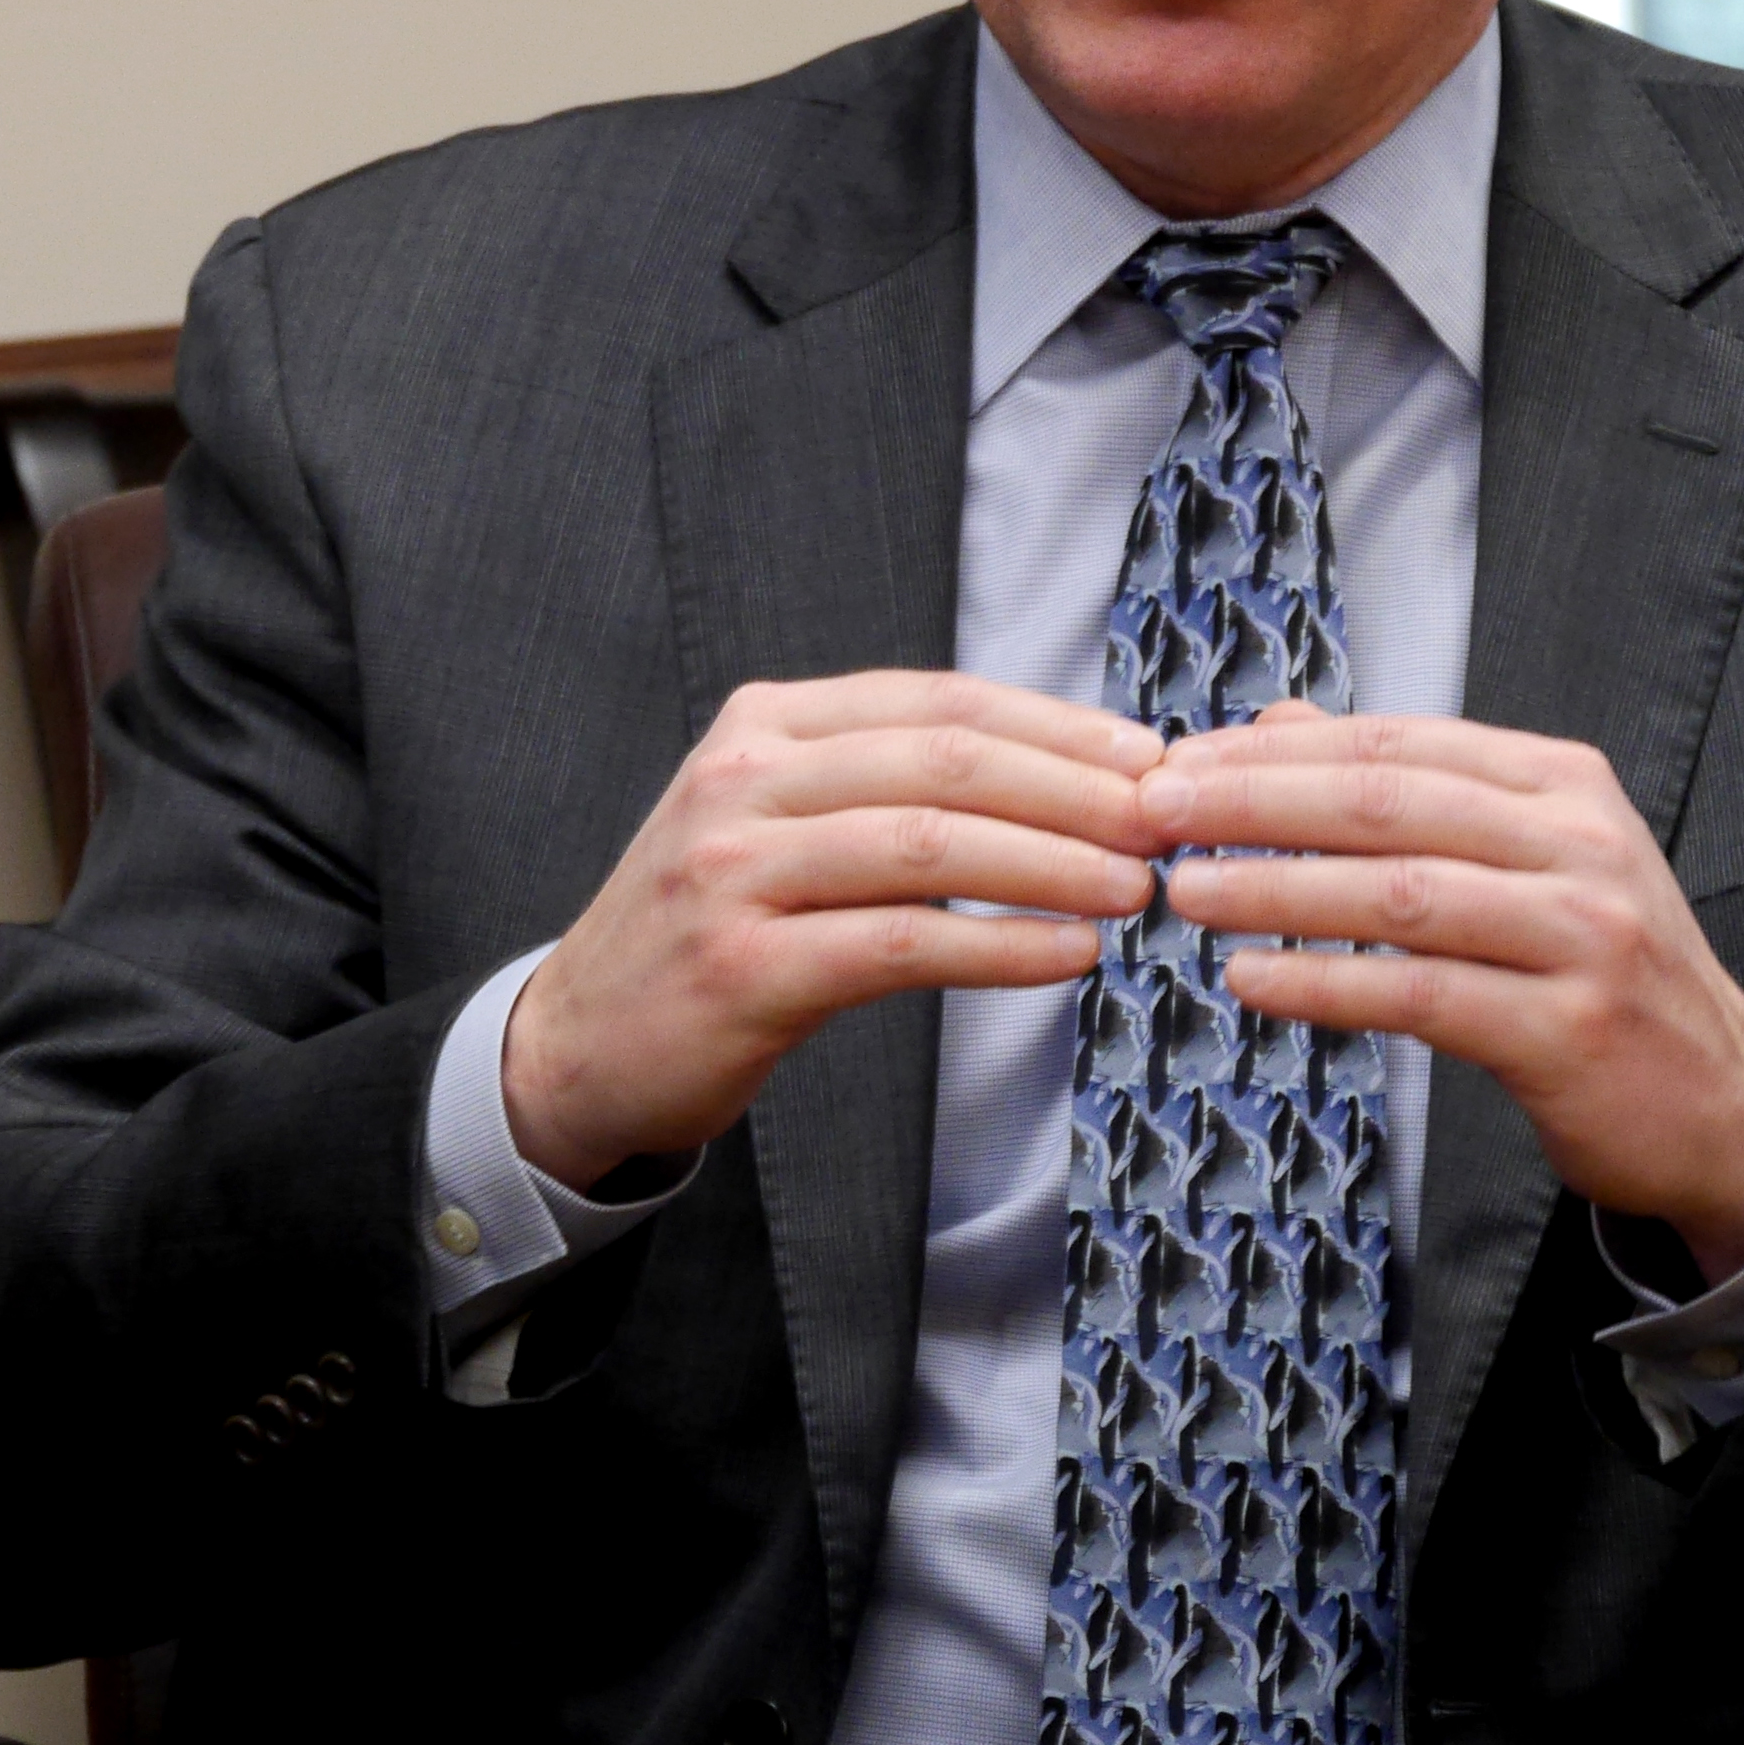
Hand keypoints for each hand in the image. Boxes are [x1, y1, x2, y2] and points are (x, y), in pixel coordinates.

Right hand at [503, 672, 1160, 1190]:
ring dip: (1054, 863)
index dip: (1057, 726)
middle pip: (946, 761)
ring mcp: (734, 871)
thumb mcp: (780, 820)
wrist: (577, 1043)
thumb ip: (890, 785)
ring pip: (930, 844)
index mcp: (765, 726)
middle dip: (1076, 788)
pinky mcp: (743, 968)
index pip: (940, 701)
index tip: (1149, 756)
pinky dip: (1000, 945)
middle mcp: (743, 780)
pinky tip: (1068, 955)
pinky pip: (901, 944)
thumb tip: (1065, 775)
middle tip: (1166, 822)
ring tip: (1137, 888)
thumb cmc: (716, 929)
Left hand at [1145, 702, 1743, 1285]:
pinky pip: (1420, 995)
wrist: (1726, 1104)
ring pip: (1399, 894)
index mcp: (1561, 784)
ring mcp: (1581, 935)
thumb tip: (1279, 722)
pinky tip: (1251, 982)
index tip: (1178, 763)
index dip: (1277, 751)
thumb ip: (1408, 791)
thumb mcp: (1522, 858)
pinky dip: (1325, 984)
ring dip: (1276, 890)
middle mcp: (1577, 845)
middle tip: (1155, 812)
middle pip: (1387, 803)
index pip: (1396, 744)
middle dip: (1255, 802)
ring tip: (1184, 892)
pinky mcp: (1568, 1030)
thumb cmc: (1599, 974)